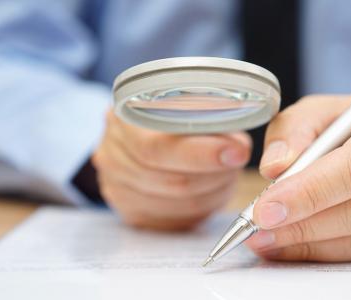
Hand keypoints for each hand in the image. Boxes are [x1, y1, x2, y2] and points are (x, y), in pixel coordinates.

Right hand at [92, 111, 250, 229]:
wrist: (140, 132)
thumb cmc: (171, 114)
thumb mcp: (188, 101)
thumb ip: (210, 119)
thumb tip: (237, 150)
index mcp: (124, 119)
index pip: (158, 148)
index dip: (202, 154)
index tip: (237, 153)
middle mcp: (112, 155)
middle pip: (173, 182)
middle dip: (217, 174)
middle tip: (237, 161)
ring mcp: (118, 188)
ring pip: (181, 205)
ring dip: (215, 191)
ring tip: (225, 172)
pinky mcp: (132, 213)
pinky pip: (178, 221)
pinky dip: (203, 207)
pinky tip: (210, 189)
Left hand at [245, 94, 350, 260]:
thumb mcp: (328, 109)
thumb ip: (295, 130)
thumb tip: (274, 169)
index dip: (311, 191)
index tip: (267, 208)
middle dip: (305, 224)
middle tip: (260, 230)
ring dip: (314, 245)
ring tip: (270, 241)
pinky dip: (332, 253)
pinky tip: (299, 246)